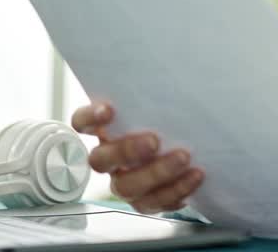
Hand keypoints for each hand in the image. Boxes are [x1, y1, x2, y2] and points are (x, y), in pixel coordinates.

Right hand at [71, 102, 204, 214]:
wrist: (191, 147)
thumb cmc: (168, 120)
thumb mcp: (159, 104)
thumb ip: (154, 96)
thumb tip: (173, 74)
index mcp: (105, 130)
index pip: (83, 123)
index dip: (90, 118)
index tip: (109, 110)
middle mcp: (109, 158)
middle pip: (102, 160)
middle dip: (126, 151)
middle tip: (153, 141)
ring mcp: (124, 181)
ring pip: (127, 186)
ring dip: (156, 173)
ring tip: (183, 158)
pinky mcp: (144, 200)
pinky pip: (154, 202)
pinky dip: (176, 190)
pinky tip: (194, 177)